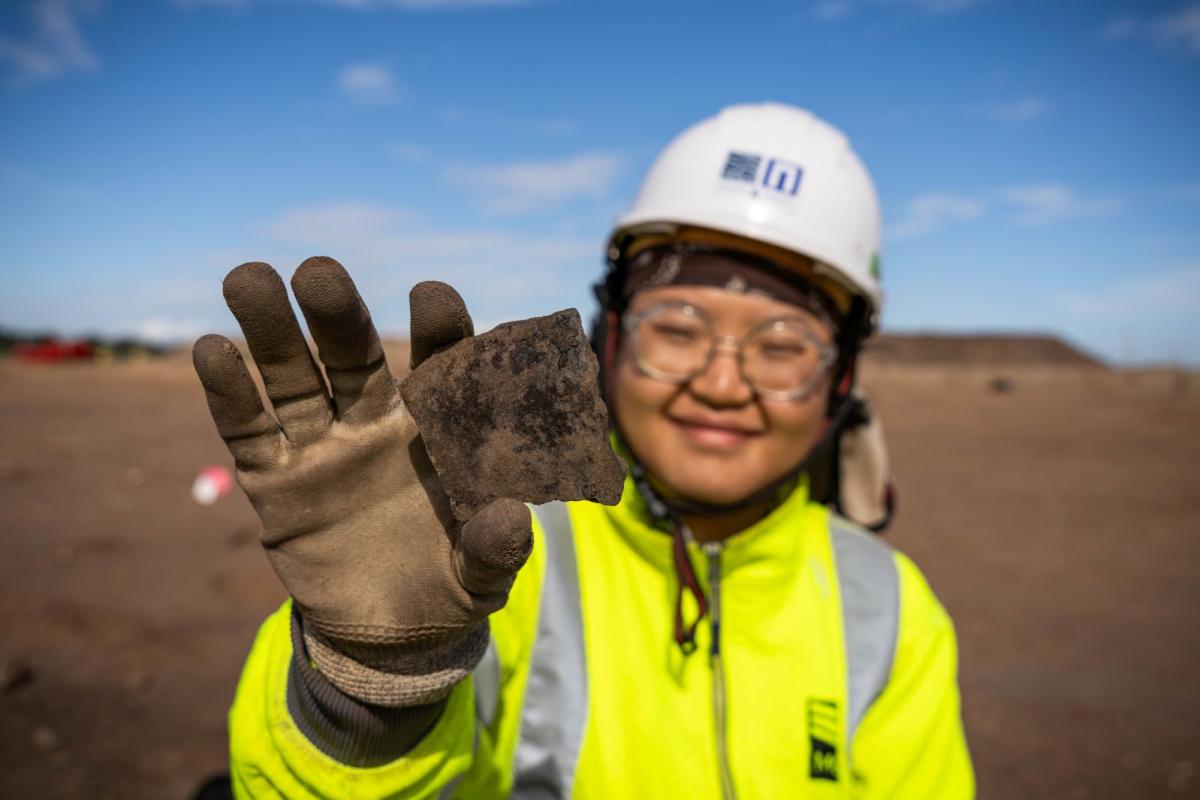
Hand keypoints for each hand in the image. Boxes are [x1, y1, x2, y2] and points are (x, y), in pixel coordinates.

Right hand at [192, 257, 531, 704]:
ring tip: (249, 278)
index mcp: (436, 429)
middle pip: (354, 355)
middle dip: (337, 314)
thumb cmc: (450, 583)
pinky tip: (211, 349)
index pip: (440, 365)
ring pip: (293, 379)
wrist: (391, 633)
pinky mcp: (275, 481)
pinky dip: (230, 394)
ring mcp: (322, 447)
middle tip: (319, 272)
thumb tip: (510, 519)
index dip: (437, 329)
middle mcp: (376, 422)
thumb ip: (496, 548)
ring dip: (271, 331)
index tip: (430, 294)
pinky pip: (250, 432)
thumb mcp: (484, 575)